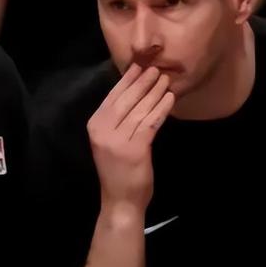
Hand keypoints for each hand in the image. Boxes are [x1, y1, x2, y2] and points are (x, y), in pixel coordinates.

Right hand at [87, 64, 174, 209]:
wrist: (120, 200)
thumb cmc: (118, 170)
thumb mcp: (110, 141)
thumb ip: (117, 120)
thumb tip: (134, 92)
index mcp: (95, 126)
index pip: (112, 97)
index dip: (127, 80)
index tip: (139, 66)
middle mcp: (103, 130)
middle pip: (126, 100)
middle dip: (142, 82)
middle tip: (156, 68)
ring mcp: (118, 140)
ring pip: (140, 109)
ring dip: (155, 92)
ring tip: (166, 80)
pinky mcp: (135, 149)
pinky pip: (151, 123)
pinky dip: (162, 109)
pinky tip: (170, 99)